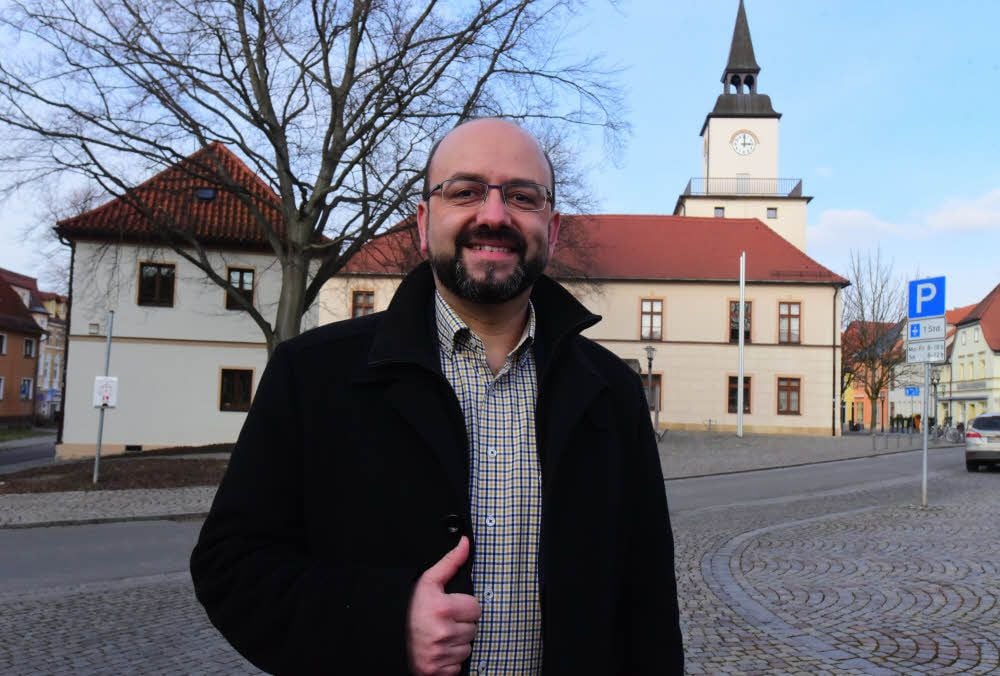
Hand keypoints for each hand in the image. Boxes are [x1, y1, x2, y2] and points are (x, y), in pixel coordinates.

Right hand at [407, 536, 480, 675]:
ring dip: (457, 642)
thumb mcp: (428, 582)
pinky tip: (438, 649)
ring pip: (468, 647)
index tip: (451, 608)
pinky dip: (450, 659)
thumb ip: (450, 562)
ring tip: (440, 635)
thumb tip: (465, 544)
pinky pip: (458, 665)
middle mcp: (442, 632)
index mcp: (443, 608)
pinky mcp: (437, 670)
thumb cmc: (408, 609)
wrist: (388, 636)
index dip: (464, 607)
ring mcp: (440, 654)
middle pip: (473, 628)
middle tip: (444, 621)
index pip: (476, 608)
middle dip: (461, 624)